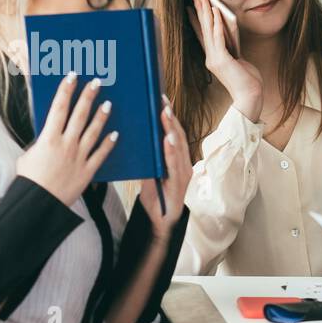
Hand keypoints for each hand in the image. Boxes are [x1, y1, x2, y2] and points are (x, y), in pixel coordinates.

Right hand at [16, 73, 116, 204]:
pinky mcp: (88, 171)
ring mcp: (78, 157)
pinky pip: (101, 155)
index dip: (66, 90)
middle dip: (88, 96)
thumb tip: (50, 133)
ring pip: (93, 132)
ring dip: (101, 117)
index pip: (58, 108)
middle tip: (97, 82)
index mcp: (48, 138)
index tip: (72, 76)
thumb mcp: (29, 155)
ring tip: (108, 103)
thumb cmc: (29, 179)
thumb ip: (42, 142)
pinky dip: (108, 144)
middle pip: (79, 115)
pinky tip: (116, 134)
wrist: (38, 203)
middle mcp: (65, 145)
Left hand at [136, 97, 193, 238]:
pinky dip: (171, 151)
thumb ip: (149, 158)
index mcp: (176, 159)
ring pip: (178, 147)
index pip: (172, 133)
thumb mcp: (149, 173)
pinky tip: (167, 139)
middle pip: (177, 136)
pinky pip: (175, 164)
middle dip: (169, 117)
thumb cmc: (156, 197)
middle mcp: (183, 163)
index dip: (167, 117)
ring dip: (171, 129)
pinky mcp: (180, 183)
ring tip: (165, 113)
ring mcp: (184, 173)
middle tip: (161, 100)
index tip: (160, 100)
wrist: (160, 222)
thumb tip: (137, 138)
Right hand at [188, 0, 262, 121]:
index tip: (190, 6)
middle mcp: (210, 57)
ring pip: (208, 30)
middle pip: (202, 28)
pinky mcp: (222, 60)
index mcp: (213, 58)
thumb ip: (233, 50)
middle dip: (198, 9)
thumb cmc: (248, 81)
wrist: (250, 97)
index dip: (196, 19)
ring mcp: (215, 59)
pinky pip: (217, 38)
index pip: (202, 34)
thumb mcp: (239, 61)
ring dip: (205, 12)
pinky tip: (214, 12)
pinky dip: (216, 24)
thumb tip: (232, 39)